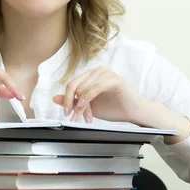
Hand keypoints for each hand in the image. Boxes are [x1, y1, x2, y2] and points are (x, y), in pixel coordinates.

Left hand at [52, 66, 189, 142]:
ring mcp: (106, 73)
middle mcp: (97, 71)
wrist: (134, 113)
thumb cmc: (115, 108)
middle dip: (74, 104)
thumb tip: (55, 98)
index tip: (67, 113)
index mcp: (91, 76)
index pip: (72, 85)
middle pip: (75, 86)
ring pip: (84, 88)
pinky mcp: (114, 79)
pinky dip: (89, 98)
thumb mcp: (88, 107)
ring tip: (86, 117)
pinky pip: (95, 88)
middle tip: (74, 118)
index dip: (67, 100)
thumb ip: (73, 101)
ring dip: (82, 105)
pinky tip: (87, 107)